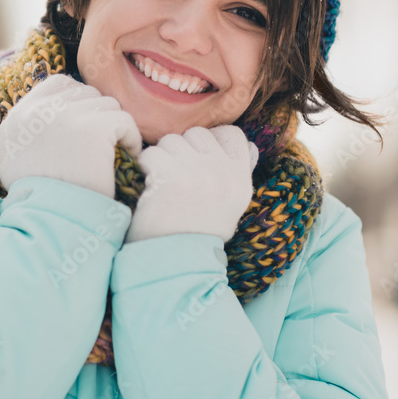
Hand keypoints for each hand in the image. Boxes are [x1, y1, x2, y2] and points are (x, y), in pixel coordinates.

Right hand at [0, 74, 142, 197]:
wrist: (53, 227)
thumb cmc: (43, 203)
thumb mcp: (20, 160)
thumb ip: (34, 129)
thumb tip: (60, 107)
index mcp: (17, 118)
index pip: (59, 84)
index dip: (79, 103)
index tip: (87, 129)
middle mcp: (38, 111)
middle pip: (87, 93)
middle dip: (99, 117)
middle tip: (102, 147)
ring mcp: (66, 117)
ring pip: (108, 105)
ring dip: (114, 129)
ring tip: (111, 157)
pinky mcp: (94, 128)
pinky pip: (125, 121)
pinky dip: (130, 140)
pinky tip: (125, 160)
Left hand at [125, 125, 258, 243]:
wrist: (174, 264)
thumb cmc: (199, 235)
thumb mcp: (231, 207)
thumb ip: (238, 173)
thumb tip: (251, 147)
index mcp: (241, 179)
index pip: (232, 134)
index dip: (211, 139)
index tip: (198, 157)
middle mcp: (223, 173)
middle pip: (197, 133)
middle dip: (182, 149)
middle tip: (176, 176)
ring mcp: (197, 172)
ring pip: (171, 140)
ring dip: (162, 157)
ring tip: (163, 184)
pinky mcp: (170, 176)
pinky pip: (151, 154)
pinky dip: (145, 168)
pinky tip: (150, 188)